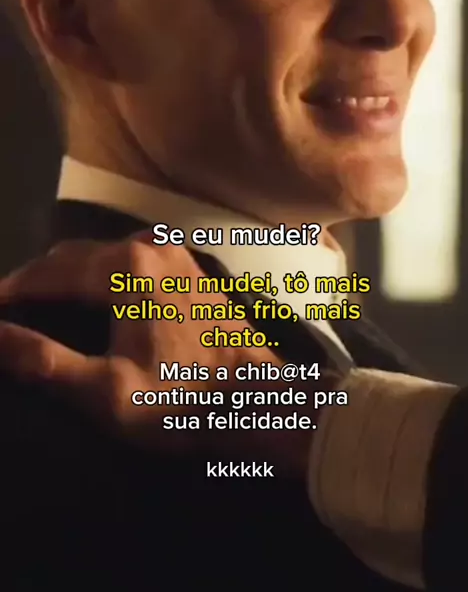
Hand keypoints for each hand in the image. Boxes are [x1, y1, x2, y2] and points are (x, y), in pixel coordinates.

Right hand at [0, 233, 337, 472]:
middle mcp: (148, 247)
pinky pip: (129, 261)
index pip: (47, 272)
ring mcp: (174, 254)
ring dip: (67, 275)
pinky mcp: (190, 268)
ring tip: (40, 304)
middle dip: (36, 280)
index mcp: (124, 268)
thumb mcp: (106, 392)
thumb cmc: (183, 401)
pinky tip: (91, 299)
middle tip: (9, 309)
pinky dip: (99, 275)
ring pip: (102, 254)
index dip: (11, 291)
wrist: (262, 402)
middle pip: (73, 255)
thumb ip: (43, 361)